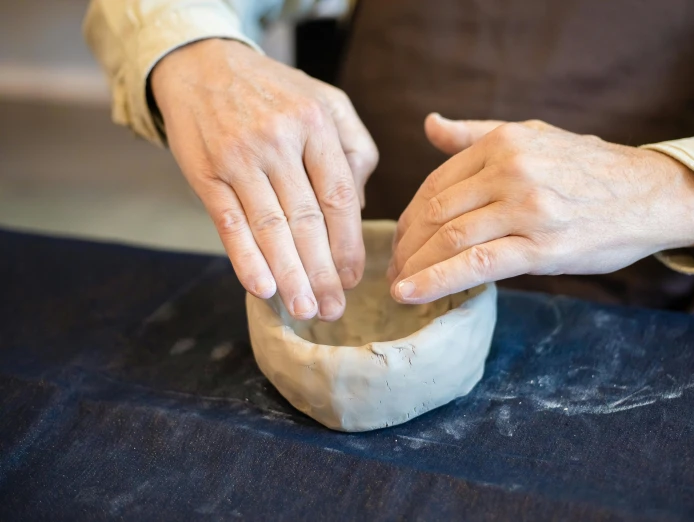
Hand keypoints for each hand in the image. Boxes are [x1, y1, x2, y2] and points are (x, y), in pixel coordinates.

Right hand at [151, 39, 377, 320]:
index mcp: (317, 123)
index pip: (339, 196)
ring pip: (271, 227)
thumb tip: (359, 208)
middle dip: (322, 271)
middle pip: (308, 219)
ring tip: (305, 310)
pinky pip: (230, 223)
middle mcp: (279, 140)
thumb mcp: (327, 102)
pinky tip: (262, 289)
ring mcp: (240, 157)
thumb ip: (355, 149)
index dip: (348, 244)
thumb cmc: (276, 93)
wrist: (203, 64)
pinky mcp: (207, 173)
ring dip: (290, 276)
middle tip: (333, 310)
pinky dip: (246, 259)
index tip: (353, 278)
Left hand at [388, 114, 693, 303]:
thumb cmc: (589, 168)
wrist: (651, 194)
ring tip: (398, 286)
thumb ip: (475, 134)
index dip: (410, 217)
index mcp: (503, 143)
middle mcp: (511, 170)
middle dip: (406, 245)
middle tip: (392, 269)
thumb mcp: (533, 135)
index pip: (436, 183)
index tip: (400, 241)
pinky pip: (478, 265)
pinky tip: (411, 294)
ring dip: (414, 266)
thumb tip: (429, 124)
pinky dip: (437, 280)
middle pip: (436, 211)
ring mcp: (526, 208)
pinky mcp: (542, 246)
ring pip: (450, 238)